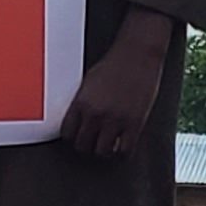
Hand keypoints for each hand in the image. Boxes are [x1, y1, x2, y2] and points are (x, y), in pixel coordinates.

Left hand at [60, 10, 173, 158]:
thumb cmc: (115, 63)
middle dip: (88, 145)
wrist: (138, 53)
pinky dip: (123, 151)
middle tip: (95, 141)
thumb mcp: (89, 82)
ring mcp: (115, 120)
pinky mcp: (134, 123)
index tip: (79, 136)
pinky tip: (124, 144)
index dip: (73, 137)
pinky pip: (125, 150)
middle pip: (82, 146)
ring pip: (102, 152)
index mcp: (81, 103)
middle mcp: (95, 114)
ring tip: (110, 145)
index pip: (67, 133)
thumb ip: (82, 102)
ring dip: (105, 150)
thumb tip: (79, 119)